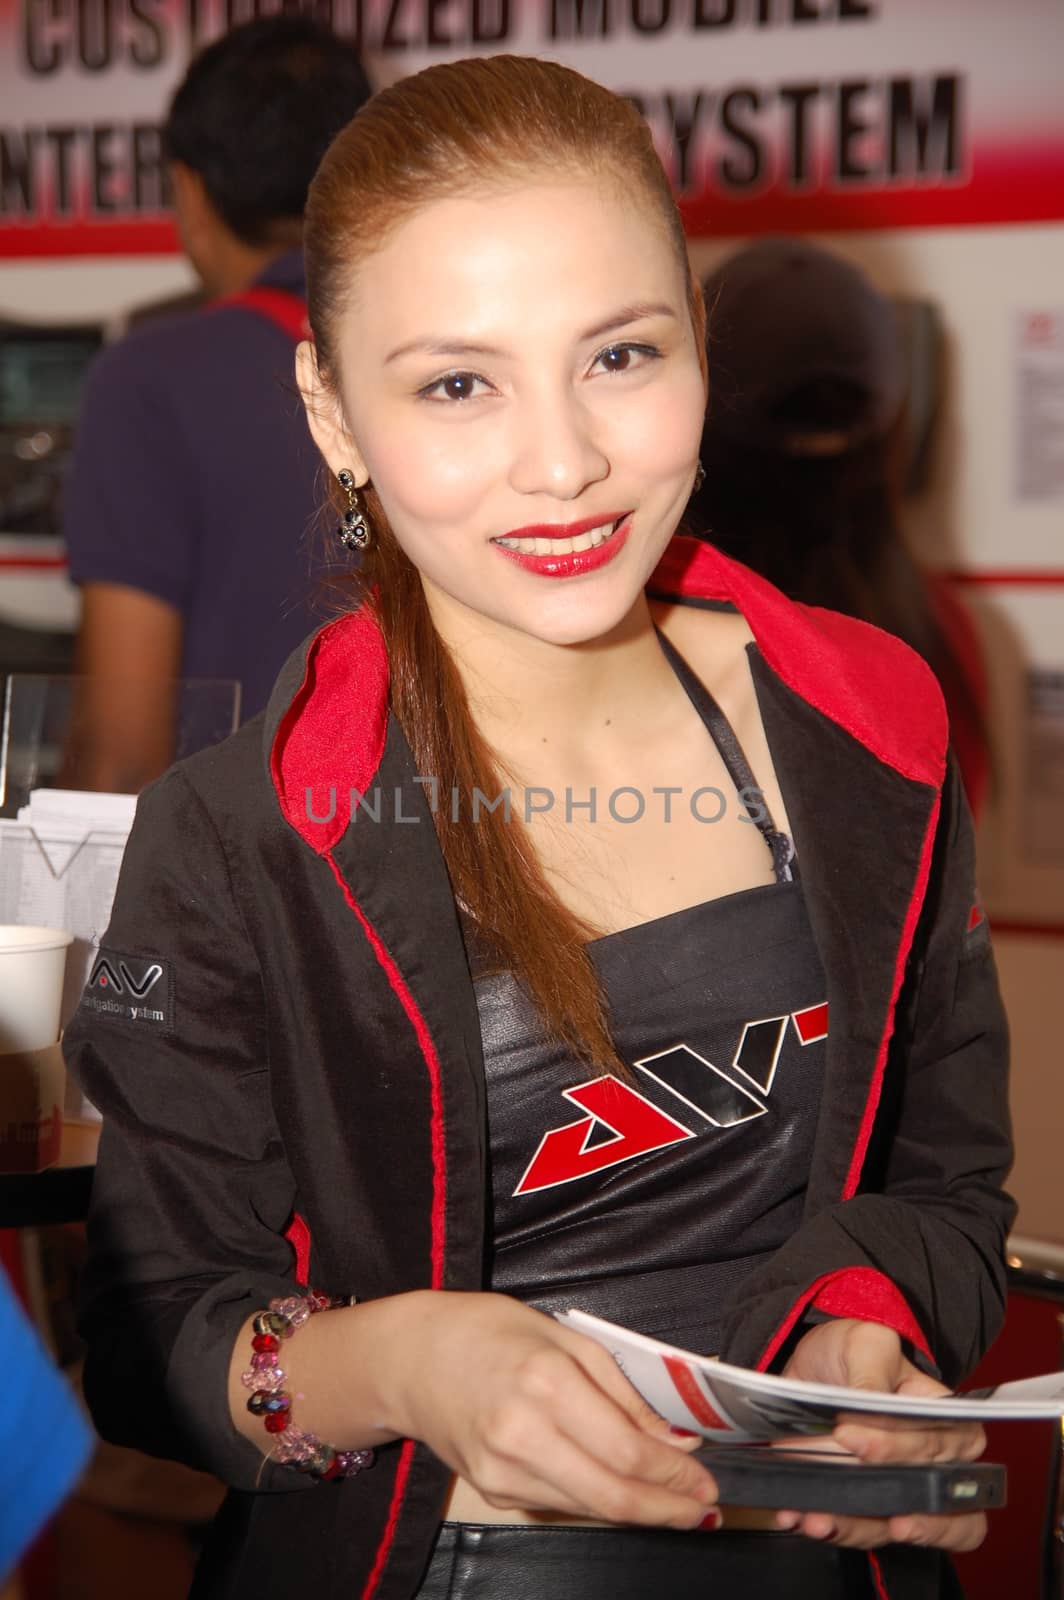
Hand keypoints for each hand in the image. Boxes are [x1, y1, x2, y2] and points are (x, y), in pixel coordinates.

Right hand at [380, 1291, 718, 1527]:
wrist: (412, 1358)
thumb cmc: (488, 1332)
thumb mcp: (564, 1337)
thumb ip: (621, 1390)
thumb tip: (673, 1437)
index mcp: (545, 1383)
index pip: (626, 1450)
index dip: (673, 1474)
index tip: (704, 1479)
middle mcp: (521, 1434)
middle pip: (611, 1495)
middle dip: (666, 1509)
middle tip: (703, 1509)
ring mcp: (503, 1470)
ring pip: (588, 1508)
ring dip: (638, 1511)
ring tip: (674, 1504)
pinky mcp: (493, 1489)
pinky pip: (560, 1503)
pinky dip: (598, 1501)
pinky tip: (621, 1491)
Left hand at [776, 1319, 985, 1550]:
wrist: (813, 1368)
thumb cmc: (854, 1351)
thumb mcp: (865, 1343)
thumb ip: (872, 1373)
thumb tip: (866, 1413)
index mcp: (947, 1420)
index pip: (942, 1446)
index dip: (902, 1450)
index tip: (852, 1440)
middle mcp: (934, 1462)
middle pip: (931, 1500)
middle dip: (884, 1498)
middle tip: (840, 1491)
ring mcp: (902, 1488)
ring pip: (899, 1529)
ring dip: (856, 1527)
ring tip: (817, 1519)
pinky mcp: (870, 1506)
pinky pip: (862, 1531)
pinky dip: (833, 1529)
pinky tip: (800, 1517)